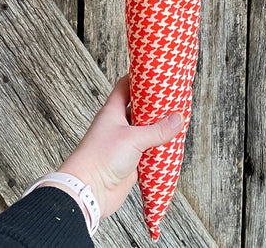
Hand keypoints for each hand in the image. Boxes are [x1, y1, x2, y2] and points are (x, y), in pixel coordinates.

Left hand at [54, 75, 182, 217]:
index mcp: (112, 111)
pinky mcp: (130, 162)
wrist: (88, 192)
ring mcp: (124, 144)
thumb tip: (178, 119)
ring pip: (145, 131)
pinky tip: (171, 145)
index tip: (154, 73)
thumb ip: (157, 130)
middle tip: (173, 98)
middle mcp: (118, 125)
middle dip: (155, 104)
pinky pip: (148, 151)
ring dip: (159, 128)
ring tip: (177, 120)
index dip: (138, 78)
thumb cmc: (100, 158)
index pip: (125, 86)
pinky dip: (159, 148)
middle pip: (139, 108)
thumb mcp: (133, 138)